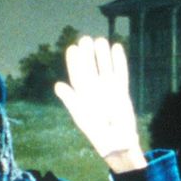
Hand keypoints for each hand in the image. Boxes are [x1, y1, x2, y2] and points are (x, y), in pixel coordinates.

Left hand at [53, 36, 144, 171]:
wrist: (117, 141)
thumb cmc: (96, 131)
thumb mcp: (81, 115)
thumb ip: (71, 99)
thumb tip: (58, 85)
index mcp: (81, 95)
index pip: (76, 74)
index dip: (74, 62)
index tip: (73, 48)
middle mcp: (94, 89)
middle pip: (90, 68)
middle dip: (88, 54)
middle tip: (86, 39)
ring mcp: (108, 89)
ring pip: (105, 67)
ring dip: (102, 55)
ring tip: (101, 40)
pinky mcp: (121, 90)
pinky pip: (120, 72)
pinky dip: (119, 61)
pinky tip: (116, 47)